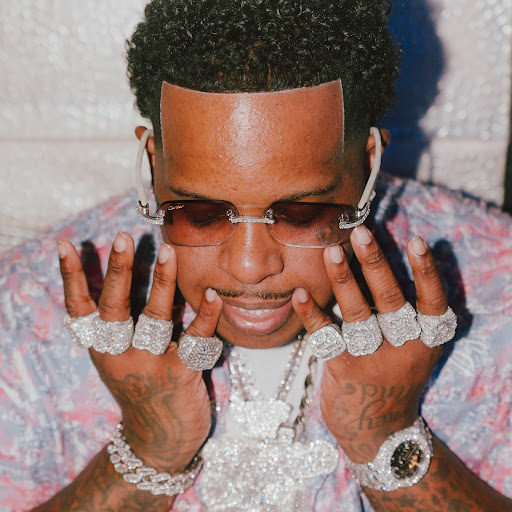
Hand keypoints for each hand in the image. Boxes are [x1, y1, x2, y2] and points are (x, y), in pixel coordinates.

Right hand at [58, 232, 222, 472]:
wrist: (158, 442)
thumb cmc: (142, 387)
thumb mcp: (119, 358)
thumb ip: (120, 324)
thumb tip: (125, 276)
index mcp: (103, 348)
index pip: (80, 309)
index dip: (71, 278)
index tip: (64, 246)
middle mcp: (120, 355)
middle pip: (114, 308)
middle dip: (117, 272)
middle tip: (122, 238)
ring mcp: (149, 365)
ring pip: (153, 318)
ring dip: (161, 283)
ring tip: (168, 251)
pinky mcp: (179, 375)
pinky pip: (194, 341)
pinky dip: (204, 316)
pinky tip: (212, 294)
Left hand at [292, 225, 447, 462]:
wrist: (379, 434)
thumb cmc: (391, 378)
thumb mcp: (409, 352)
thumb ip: (398, 317)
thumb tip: (371, 264)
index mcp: (425, 342)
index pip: (432, 303)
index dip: (426, 272)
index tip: (417, 241)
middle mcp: (404, 350)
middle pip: (391, 300)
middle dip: (376, 264)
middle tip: (361, 233)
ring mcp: (374, 361)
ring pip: (358, 314)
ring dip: (343, 281)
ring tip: (330, 252)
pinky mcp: (345, 371)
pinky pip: (326, 337)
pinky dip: (312, 314)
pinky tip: (300, 293)